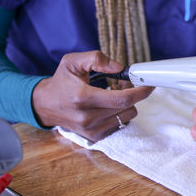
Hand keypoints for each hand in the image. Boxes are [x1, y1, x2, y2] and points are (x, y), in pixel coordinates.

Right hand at [32, 51, 153, 140]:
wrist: (45, 105)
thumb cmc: (62, 82)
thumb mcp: (73, 62)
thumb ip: (96, 58)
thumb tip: (119, 68)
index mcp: (83, 98)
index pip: (122, 99)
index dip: (140, 91)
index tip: (150, 84)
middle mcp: (87, 117)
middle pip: (128, 108)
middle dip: (133, 93)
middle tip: (124, 83)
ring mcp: (91, 130)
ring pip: (127, 117)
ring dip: (126, 104)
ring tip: (112, 94)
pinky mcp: (94, 137)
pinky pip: (120, 125)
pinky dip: (120, 114)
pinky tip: (108, 106)